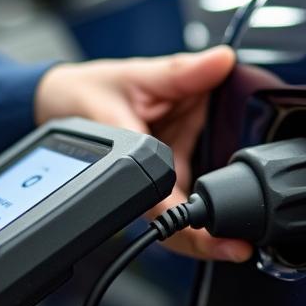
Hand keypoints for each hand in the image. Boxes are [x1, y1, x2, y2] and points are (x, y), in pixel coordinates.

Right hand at [34, 46, 251, 260]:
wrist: (62, 100)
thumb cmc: (87, 96)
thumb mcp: (134, 76)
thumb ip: (180, 72)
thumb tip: (220, 61)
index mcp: (133, 164)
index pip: (166, 210)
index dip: (197, 232)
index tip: (226, 243)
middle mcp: (145, 180)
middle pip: (179, 224)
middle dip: (212, 239)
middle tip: (243, 244)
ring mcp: (158, 178)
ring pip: (186, 211)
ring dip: (215, 215)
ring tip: (243, 223)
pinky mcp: (167, 167)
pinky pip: (192, 182)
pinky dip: (215, 184)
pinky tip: (233, 183)